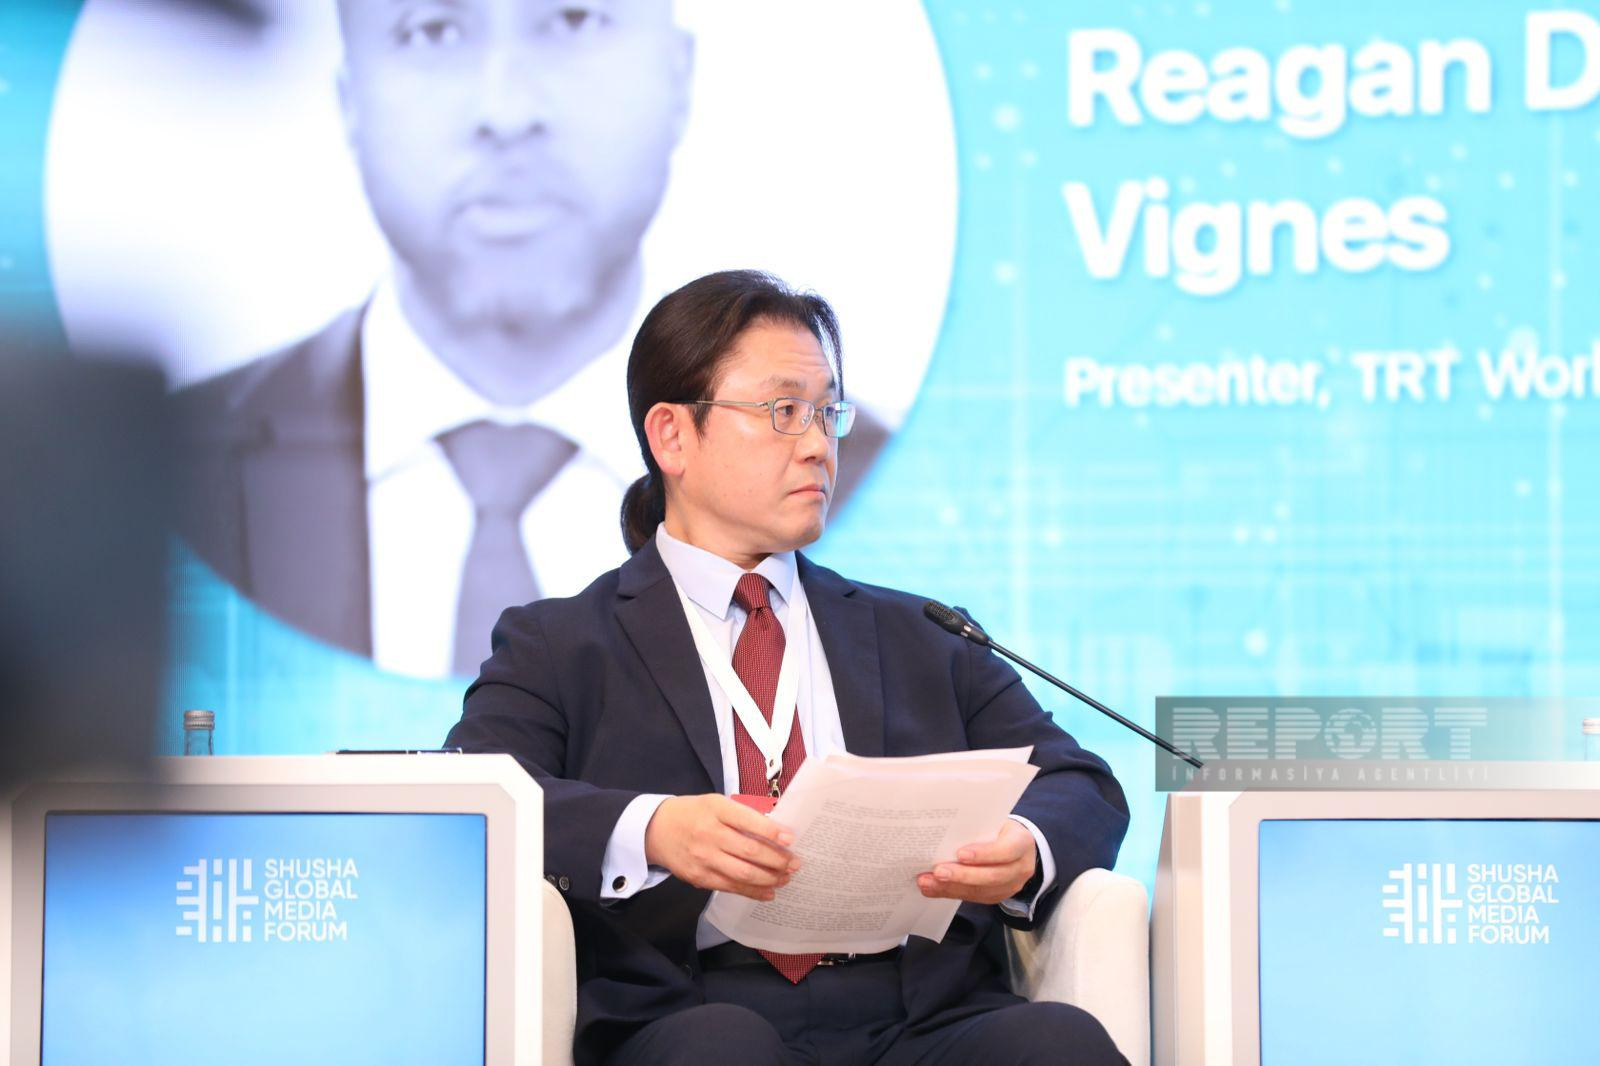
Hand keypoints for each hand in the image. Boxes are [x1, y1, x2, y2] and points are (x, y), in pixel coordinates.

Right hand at [643, 794, 799, 900]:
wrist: (655, 830)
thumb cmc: (693, 813)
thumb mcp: (716, 803)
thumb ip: (742, 816)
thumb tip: (776, 833)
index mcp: (716, 809)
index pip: (748, 821)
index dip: (772, 831)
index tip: (791, 838)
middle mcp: (709, 834)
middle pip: (750, 851)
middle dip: (778, 860)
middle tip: (795, 863)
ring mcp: (704, 858)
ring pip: (743, 873)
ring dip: (770, 878)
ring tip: (786, 877)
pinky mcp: (699, 877)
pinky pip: (731, 887)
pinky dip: (753, 891)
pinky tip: (769, 891)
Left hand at [916, 819, 1036, 905]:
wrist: (1016, 845)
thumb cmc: (1000, 829)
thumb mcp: (995, 822)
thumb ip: (977, 827)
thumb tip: (942, 832)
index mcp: (1022, 843)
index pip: (1006, 850)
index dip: (984, 854)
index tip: (960, 854)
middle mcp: (1021, 867)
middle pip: (992, 876)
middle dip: (962, 875)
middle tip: (938, 871)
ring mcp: (1011, 885)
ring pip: (981, 891)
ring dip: (950, 887)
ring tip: (927, 882)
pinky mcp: (998, 895)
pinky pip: (974, 897)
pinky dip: (950, 892)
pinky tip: (933, 888)